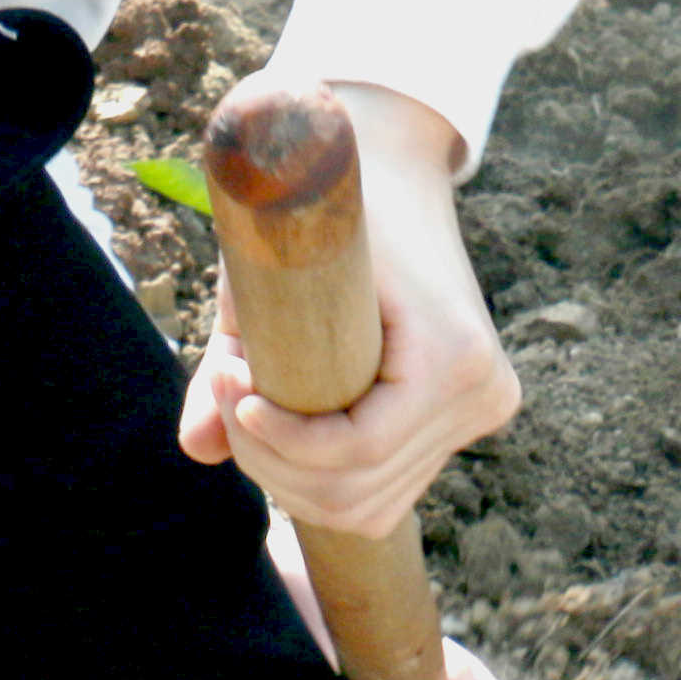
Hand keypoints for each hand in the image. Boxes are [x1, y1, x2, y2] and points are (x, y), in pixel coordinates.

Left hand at [174, 86, 512, 540]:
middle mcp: (483, 394)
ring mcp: (482, 411)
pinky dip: (326, 480)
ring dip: (292, 477)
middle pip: (356, 491)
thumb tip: (197, 449)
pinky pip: (386, 492)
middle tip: (227, 388)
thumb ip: (224, 365)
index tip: (230, 386)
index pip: (356, 450)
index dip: (278, 443)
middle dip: (271, 459)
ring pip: (368, 506)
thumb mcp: (267, 274)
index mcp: (455, 355)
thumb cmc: (327, 212)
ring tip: (254, 402)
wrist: (396, 173)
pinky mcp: (468, 420)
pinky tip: (291, 429)